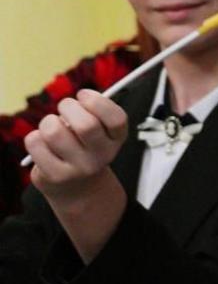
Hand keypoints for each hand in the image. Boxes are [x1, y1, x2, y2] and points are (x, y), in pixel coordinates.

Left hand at [25, 92, 127, 206]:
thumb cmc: (84, 148)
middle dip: (68, 107)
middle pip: (86, 125)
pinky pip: (35, 142)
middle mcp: (102, 155)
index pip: (117, 118)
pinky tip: (44, 145)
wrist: (78, 188)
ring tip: (52, 128)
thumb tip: (70, 105)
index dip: (96, 101)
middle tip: (65, 109)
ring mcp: (79, 168)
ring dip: (48, 122)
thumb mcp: (99, 131)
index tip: (83, 95)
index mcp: (116, 139)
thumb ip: (92, 113)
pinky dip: (35, 138)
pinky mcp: (55, 175)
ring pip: (54, 131)